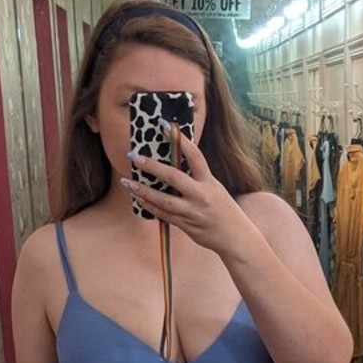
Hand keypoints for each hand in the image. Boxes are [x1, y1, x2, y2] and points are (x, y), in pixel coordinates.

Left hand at [122, 130, 250, 254]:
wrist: (235, 237)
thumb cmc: (224, 209)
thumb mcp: (215, 188)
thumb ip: (197, 178)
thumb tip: (175, 164)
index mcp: (209, 182)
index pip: (195, 156)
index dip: (180, 140)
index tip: (164, 125)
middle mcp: (201, 195)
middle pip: (173, 177)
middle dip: (152, 166)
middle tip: (135, 157)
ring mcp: (193, 212)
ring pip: (164, 200)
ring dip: (143, 191)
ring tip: (127, 182)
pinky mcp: (186, 225)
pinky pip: (164, 215)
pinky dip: (150, 206)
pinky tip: (138, 198)